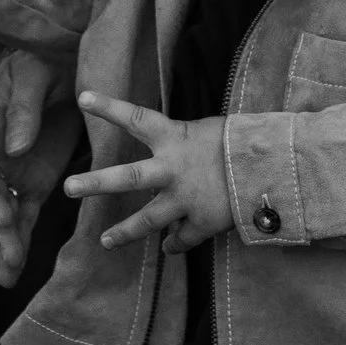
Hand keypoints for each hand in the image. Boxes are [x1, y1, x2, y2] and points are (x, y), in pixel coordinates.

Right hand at [0, 47, 78, 285]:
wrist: (61, 61)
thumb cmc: (44, 61)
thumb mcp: (36, 76)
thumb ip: (25, 110)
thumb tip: (15, 148)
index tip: (3, 214)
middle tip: (11, 256)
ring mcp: (8, 171)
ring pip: (0, 214)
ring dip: (4, 244)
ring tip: (9, 276)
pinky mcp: (29, 182)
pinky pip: (20, 216)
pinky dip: (17, 241)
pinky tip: (13, 271)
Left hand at [67, 92, 235, 251]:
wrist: (277, 169)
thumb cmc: (243, 141)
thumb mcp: (209, 132)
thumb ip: (183, 145)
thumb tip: (171, 160)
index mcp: (175, 138)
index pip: (136, 118)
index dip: (109, 107)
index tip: (82, 97)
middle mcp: (173, 169)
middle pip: (128, 178)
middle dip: (96, 183)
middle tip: (68, 187)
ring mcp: (186, 199)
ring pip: (148, 220)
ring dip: (125, 232)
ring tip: (105, 242)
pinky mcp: (203, 222)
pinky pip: (182, 238)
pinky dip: (175, 243)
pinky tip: (168, 247)